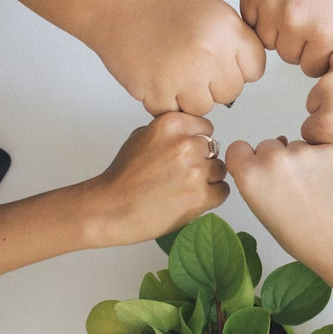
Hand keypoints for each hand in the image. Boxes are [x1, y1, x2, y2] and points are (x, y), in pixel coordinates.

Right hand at [86, 0, 265, 116]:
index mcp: (227, 29)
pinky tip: (159, 77)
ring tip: (174, 71)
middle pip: (231, 92)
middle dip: (215, 84)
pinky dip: (166, 102)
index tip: (225, 63)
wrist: (117, 0)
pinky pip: (175, 113)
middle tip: (193, 65)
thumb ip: (234, 42)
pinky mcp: (157, 92)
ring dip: (190, 96)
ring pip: (204, 108)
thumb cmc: (162, 3)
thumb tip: (246, 73)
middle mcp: (208, 53)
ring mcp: (183, 75)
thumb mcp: (213, 11)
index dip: (240, 68)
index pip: (255, 69)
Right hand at [87, 112, 228, 246]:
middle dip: (202, 161)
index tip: (188, 153)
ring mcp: (195, 170)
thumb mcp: (141, 136)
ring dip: (209, 179)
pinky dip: (212, 197)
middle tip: (183, 174)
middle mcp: (186, 144)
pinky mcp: (200, 196)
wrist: (110, 209)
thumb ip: (170, 131)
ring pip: (220, 170)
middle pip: (214, 149)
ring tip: (185, 188)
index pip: (206, 127)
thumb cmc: (122, 176)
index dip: (198, 141)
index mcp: (172, 124)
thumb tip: (192, 133)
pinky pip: (222, 191)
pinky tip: (191, 199)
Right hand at [225, 138, 332, 272]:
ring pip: (295, 145)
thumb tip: (262, 160)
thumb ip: (255, 181)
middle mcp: (274, 158)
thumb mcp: (262, 211)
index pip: (238, 148)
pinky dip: (322, 160)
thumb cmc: (302, 237)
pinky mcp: (329, 149)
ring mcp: (303, 151)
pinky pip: (318, 147)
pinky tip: (328, 182)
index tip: (256, 167)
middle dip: (275, 159)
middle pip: (267, 144)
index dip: (247, 158)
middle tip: (291, 185)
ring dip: (301, 159)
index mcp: (251, 176)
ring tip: (313, 187)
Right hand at [240, 0, 332, 76]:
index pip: (312, 67)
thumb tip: (322, 54)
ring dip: (276, 31)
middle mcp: (293, 22)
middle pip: (288, 57)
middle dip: (296, 43)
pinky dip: (259, 15)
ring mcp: (268, 7)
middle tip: (302, 20)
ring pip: (266, 42)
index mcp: (323, 29)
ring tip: (288, 6)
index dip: (314, 56)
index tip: (314, 47)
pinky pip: (249, 21)